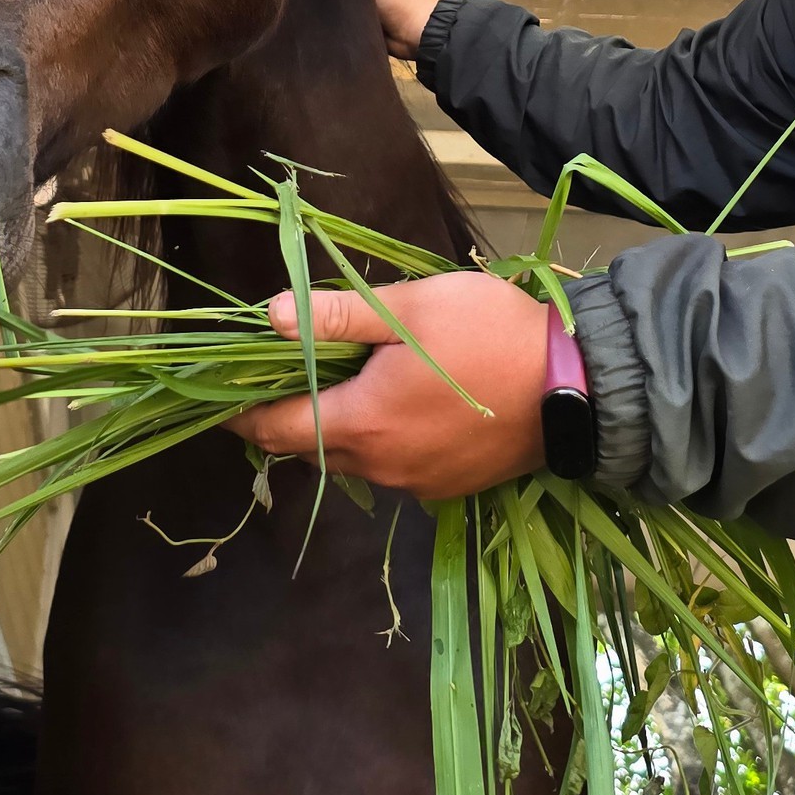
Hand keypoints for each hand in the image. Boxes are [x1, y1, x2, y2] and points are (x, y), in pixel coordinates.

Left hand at [224, 271, 547, 500]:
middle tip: (282, 376)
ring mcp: (418, 483)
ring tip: (349, 381)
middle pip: (313, 446)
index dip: (240, 414)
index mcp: (363, 423)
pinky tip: (404, 403)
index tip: (217, 399)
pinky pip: (396, 466)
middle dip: (289, 416)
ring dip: (340, 426)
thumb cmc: (488, 335)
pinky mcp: (450, 486)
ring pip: (356, 458)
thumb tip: (269, 317)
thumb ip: (336, 314)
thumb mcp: (409, 308)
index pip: (276, 429)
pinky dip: (383, 439)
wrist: (577, 386)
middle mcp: (382, 466)